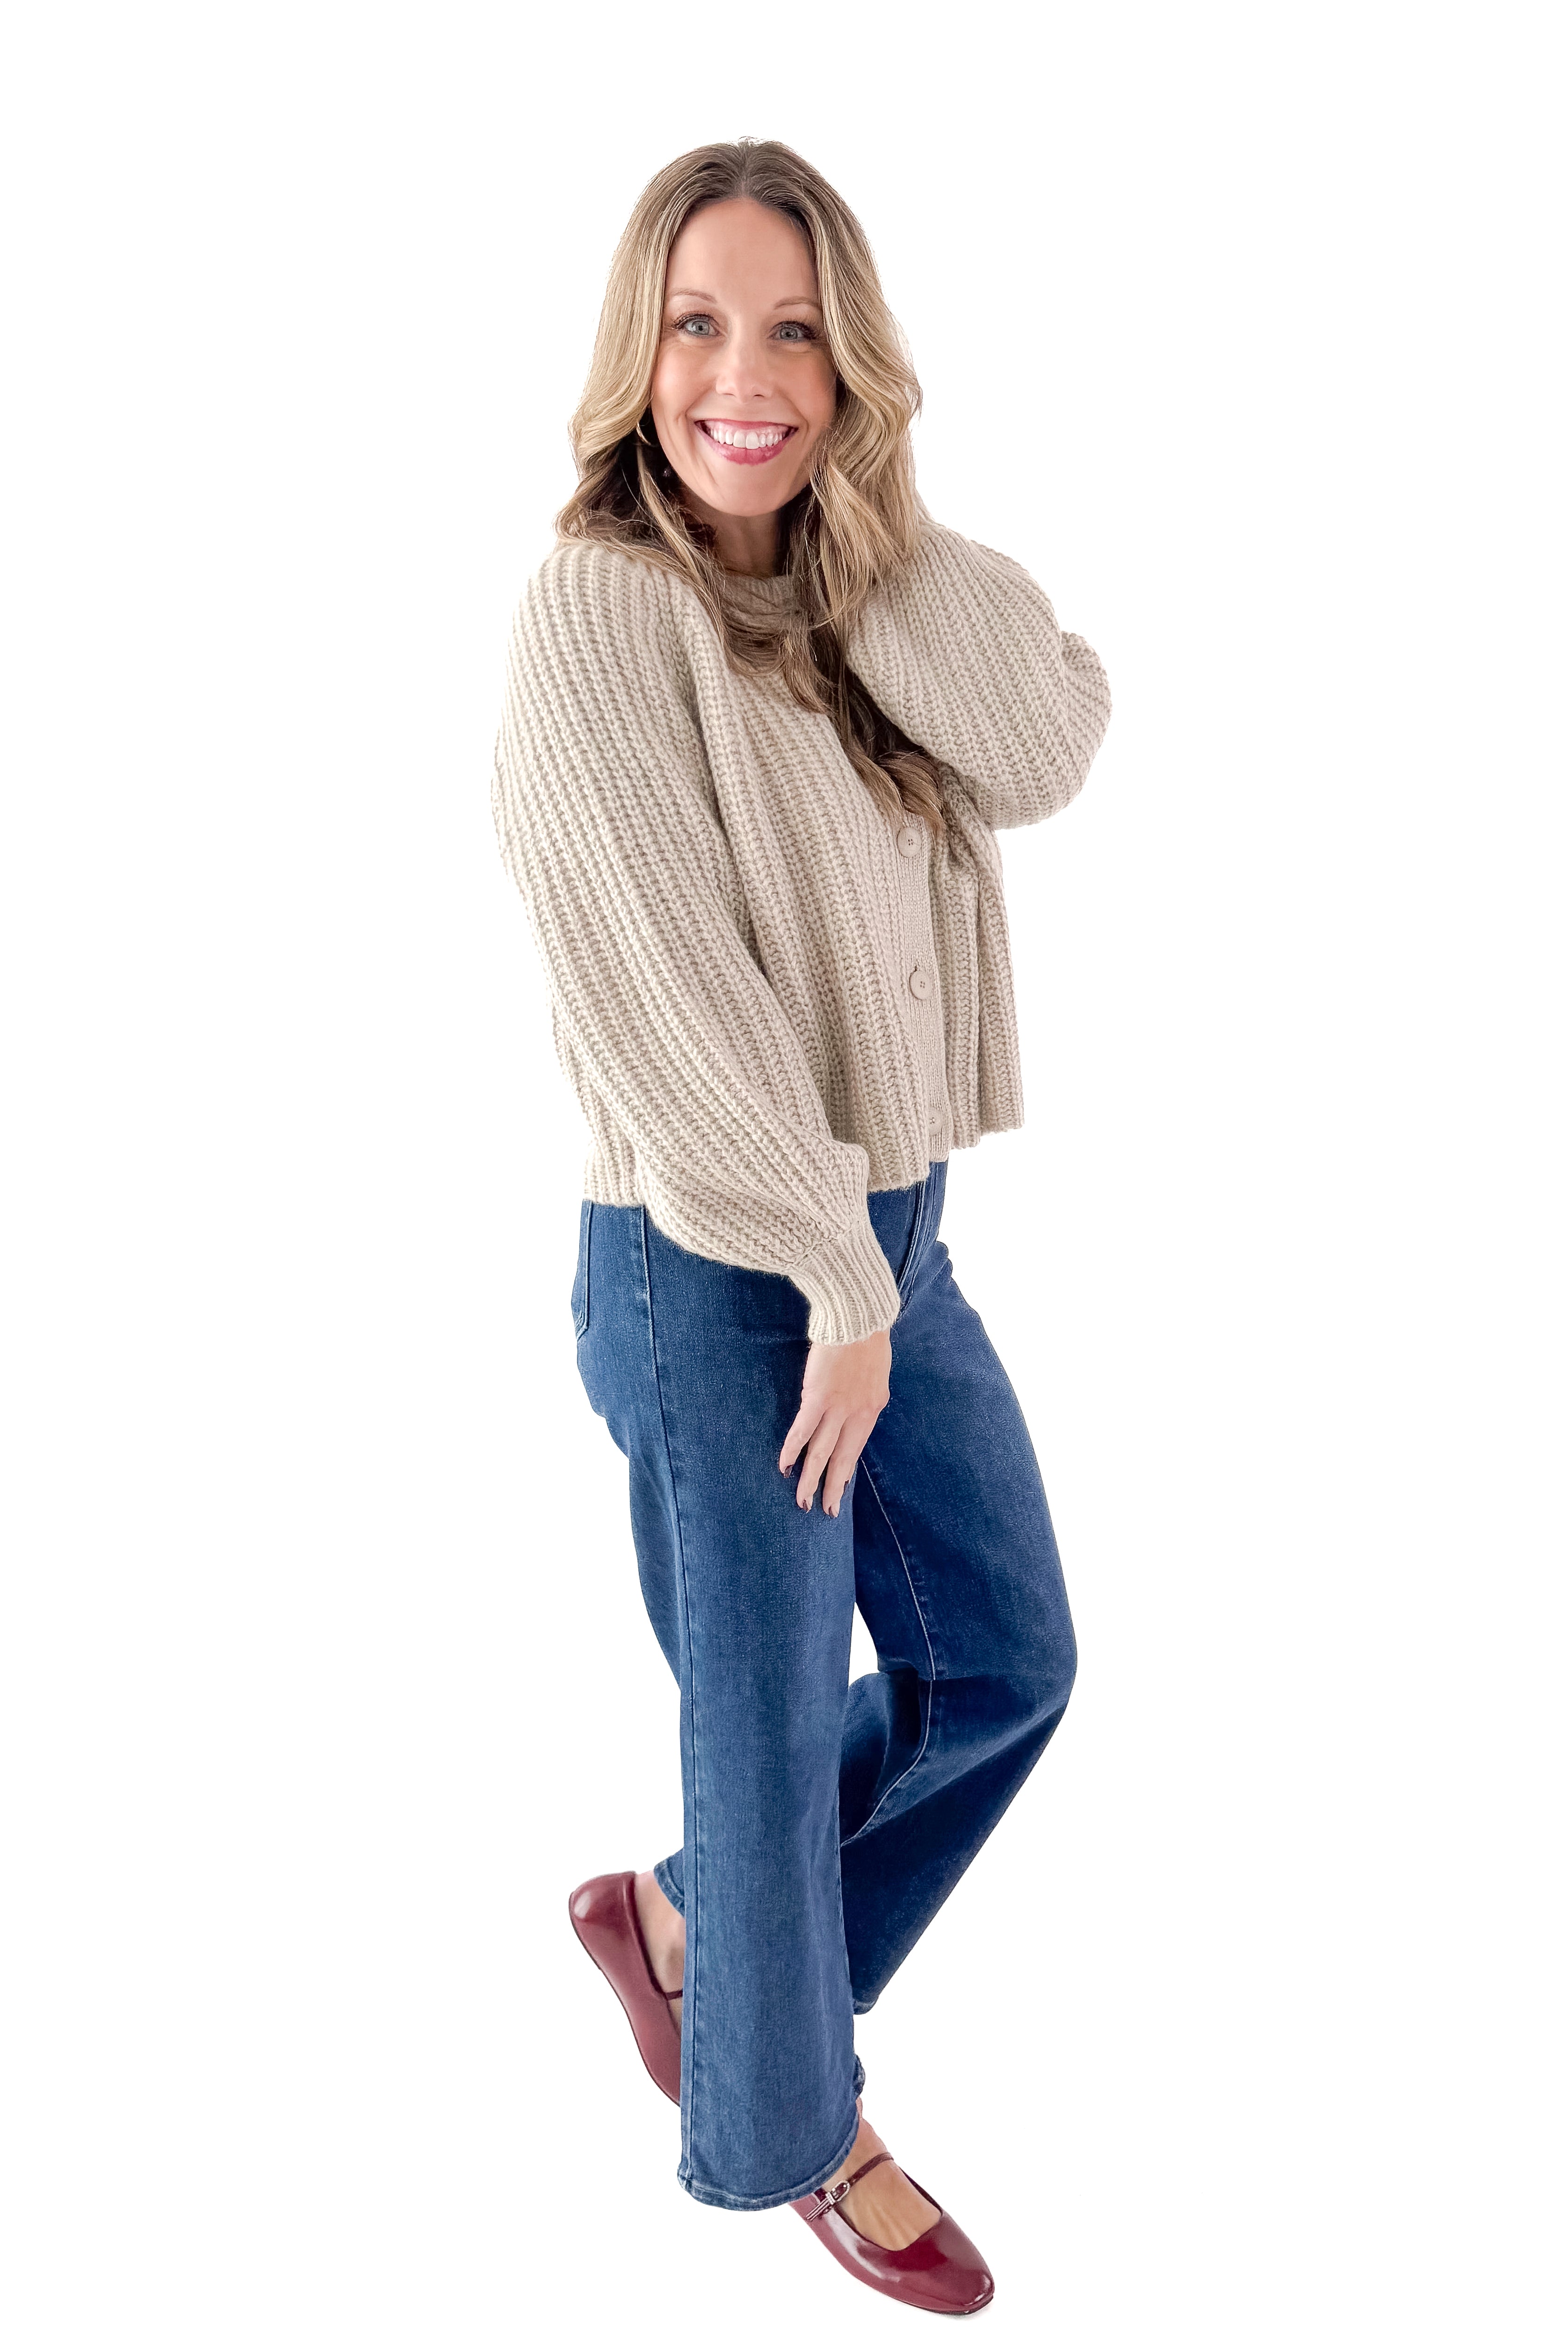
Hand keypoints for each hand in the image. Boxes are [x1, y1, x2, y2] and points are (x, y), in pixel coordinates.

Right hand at [778, 1330, 891, 1516]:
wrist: (859, 1318)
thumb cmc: (867, 1337)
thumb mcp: (876, 1372)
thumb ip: (866, 1393)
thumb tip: (858, 1404)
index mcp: (873, 1408)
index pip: (856, 1447)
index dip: (845, 1470)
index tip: (839, 1488)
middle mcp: (857, 1414)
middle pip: (842, 1458)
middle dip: (832, 1487)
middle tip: (826, 1510)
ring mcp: (837, 1408)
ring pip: (822, 1452)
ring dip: (810, 1479)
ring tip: (803, 1500)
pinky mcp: (817, 1398)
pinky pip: (803, 1431)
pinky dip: (792, 1450)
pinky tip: (783, 1466)